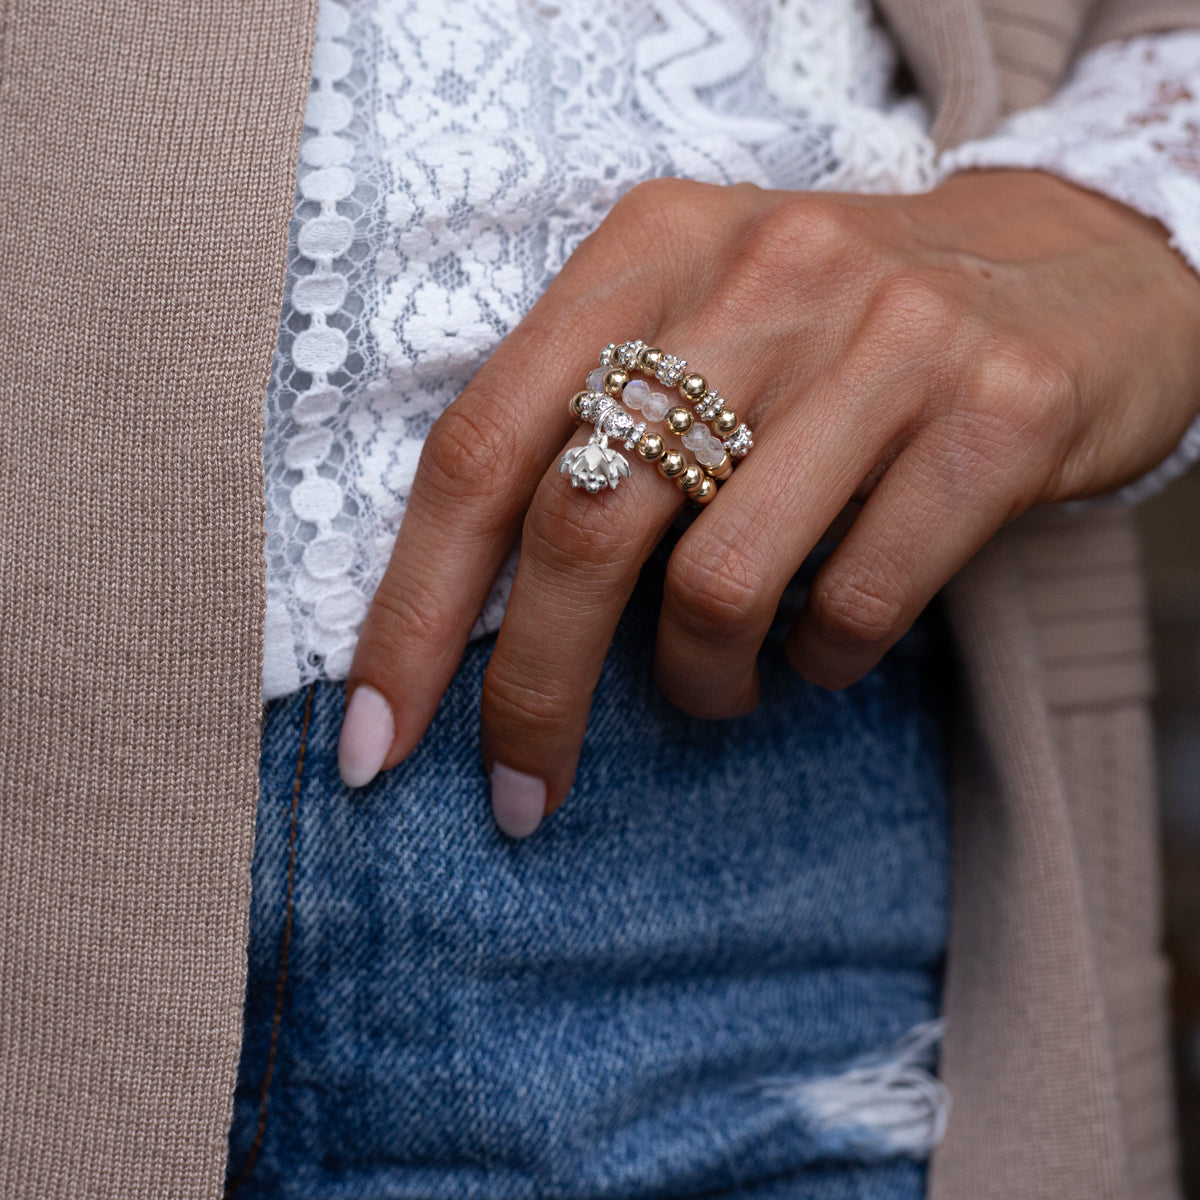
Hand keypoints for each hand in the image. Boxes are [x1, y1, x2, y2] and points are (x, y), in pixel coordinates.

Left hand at [336, 169, 1199, 833]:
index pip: (482, 444)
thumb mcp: (703, 329)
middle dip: (531, 693)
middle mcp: (760, 275)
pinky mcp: (996, 413)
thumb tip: (473, 623)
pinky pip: (855, 604)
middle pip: (581, 527)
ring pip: (719, 584)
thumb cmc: (838, 335)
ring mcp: (887, 337)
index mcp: (649, 248)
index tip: (377, 740)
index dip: (412, 607)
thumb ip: (593, 430)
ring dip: (698, 677)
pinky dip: (821, 663)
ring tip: (718, 679)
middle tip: (522, 791)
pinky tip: (826, 642)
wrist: (1071, 268)